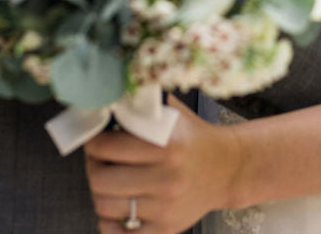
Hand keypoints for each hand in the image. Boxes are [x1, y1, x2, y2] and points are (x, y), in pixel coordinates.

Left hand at [83, 96, 241, 233]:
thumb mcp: (173, 113)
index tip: (95, 138)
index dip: (93, 141)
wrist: (227, 168)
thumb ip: (143, 105)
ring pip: (105, 207)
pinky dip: (110, 222)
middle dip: (93, 167)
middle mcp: (167, 178)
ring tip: (108, 180)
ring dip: (100, 192)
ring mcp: (165, 208)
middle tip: (97, 159)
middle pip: (100, 180)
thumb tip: (108, 98)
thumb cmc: (194, 138)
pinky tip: (117, 206)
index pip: (107, 147)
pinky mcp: (165, 229)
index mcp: (167, 144)